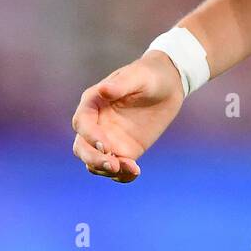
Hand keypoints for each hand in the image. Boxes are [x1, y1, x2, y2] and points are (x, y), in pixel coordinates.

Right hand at [71, 52, 184, 182]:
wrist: (168, 85)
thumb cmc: (149, 74)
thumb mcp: (139, 76)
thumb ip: (121, 84)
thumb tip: (103, 90)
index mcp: (93, 102)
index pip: (82, 122)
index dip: (89, 136)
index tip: (104, 145)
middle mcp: (96, 123)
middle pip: (82, 147)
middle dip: (94, 159)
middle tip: (113, 165)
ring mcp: (108, 139)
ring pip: (95, 162)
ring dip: (107, 170)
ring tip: (132, 168)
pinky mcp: (124, 151)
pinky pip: (116, 169)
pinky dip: (122, 176)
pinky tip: (135, 172)